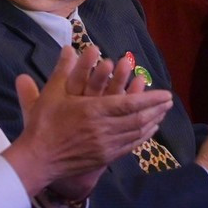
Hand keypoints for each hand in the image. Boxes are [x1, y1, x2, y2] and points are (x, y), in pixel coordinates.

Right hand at [2, 42, 172, 201]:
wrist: (37, 159)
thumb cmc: (43, 125)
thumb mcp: (51, 94)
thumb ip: (62, 70)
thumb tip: (68, 48)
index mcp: (94, 111)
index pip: (130, 104)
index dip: (150, 99)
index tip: (166, 93)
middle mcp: (104, 129)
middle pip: (139, 119)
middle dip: (156, 109)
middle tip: (170, 101)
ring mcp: (106, 146)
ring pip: (136, 133)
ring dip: (152, 122)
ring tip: (163, 113)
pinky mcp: (104, 158)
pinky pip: (130, 146)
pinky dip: (142, 137)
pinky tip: (148, 131)